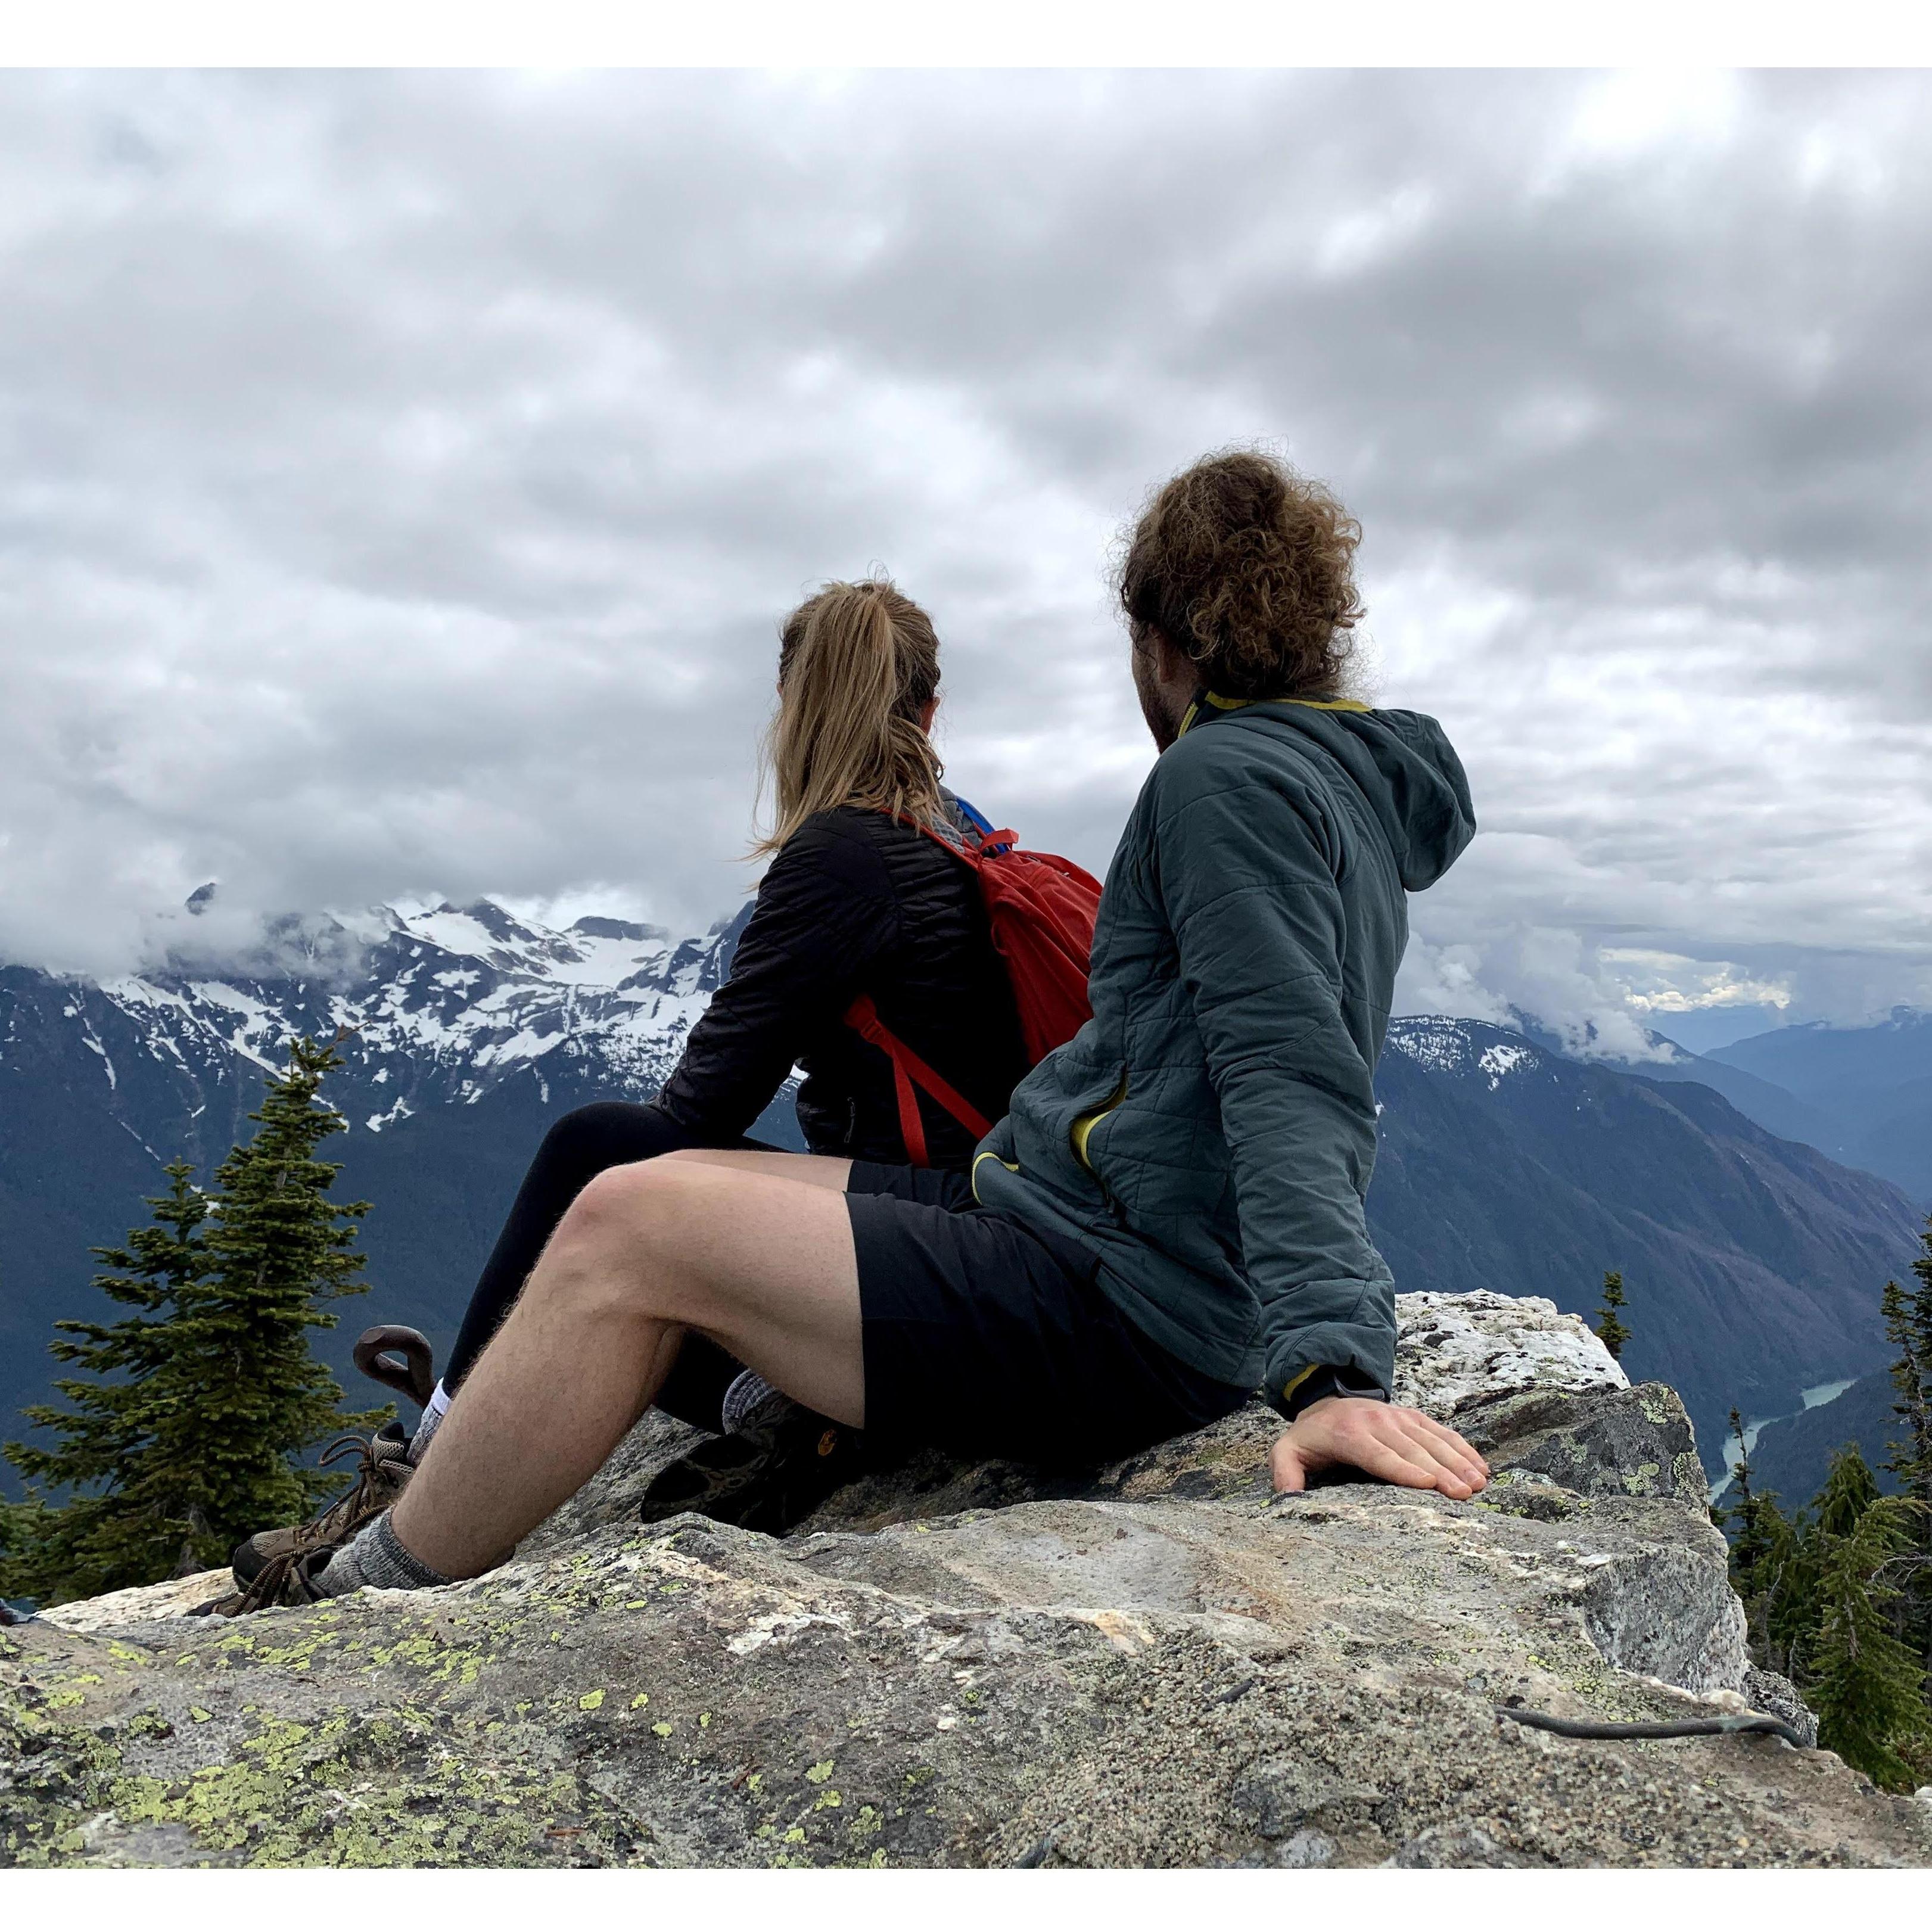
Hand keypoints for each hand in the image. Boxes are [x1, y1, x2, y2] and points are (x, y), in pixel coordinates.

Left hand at [1270, 1396, 1489, 1499]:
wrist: (1324, 1397)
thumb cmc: (1311, 1436)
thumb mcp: (1287, 1451)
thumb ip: (1284, 1474)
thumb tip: (1288, 1500)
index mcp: (1348, 1435)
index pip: (1379, 1455)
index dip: (1404, 1469)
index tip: (1429, 1484)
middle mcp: (1377, 1422)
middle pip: (1412, 1449)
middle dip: (1441, 1471)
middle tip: (1464, 1494)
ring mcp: (1397, 1416)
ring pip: (1432, 1439)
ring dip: (1458, 1460)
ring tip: (1478, 1483)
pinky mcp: (1412, 1415)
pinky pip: (1440, 1430)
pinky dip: (1462, 1447)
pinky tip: (1480, 1466)